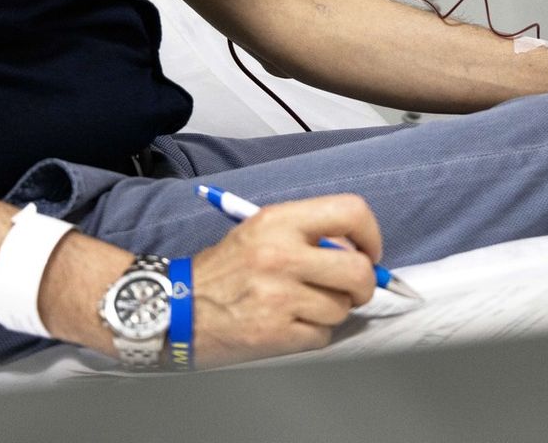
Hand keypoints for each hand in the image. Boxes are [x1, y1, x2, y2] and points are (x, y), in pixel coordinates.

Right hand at [190, 193, 380, 366]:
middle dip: (363, 285)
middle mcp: (280, 255)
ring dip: (331, 311)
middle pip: (358, 271)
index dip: (370, 235)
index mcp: (278, 221)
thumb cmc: (223, 270)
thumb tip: (357, 252)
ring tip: (301, 305)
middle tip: (352, 288)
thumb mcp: (260, 232)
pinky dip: (313, 333)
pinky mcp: (275, 334)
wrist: (177, 308)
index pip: (350, 212)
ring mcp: (279, 297)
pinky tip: (288, 323)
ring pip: (342, 308)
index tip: (369, 252)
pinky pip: (322, 335)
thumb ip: (308, 234)